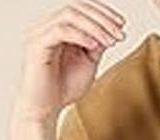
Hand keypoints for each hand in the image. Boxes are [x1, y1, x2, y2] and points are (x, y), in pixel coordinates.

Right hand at [13, 3, 126, 123]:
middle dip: (102, 18)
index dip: (103, 12)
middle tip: (120, 31)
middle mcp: (47, 26)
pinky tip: (94, 46)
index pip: (81, 8)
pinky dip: (80, 36)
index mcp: (59, 28)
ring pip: (69, 15)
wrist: (45, 110)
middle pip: (76, 7)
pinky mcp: (36, 46)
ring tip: (112, 40)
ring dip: (95, 27)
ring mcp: (40, 34)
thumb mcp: (88, 62)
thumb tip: (111, 30)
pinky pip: (59, 32)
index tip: (122, 23)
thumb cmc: (64, 88)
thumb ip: (97, 45)